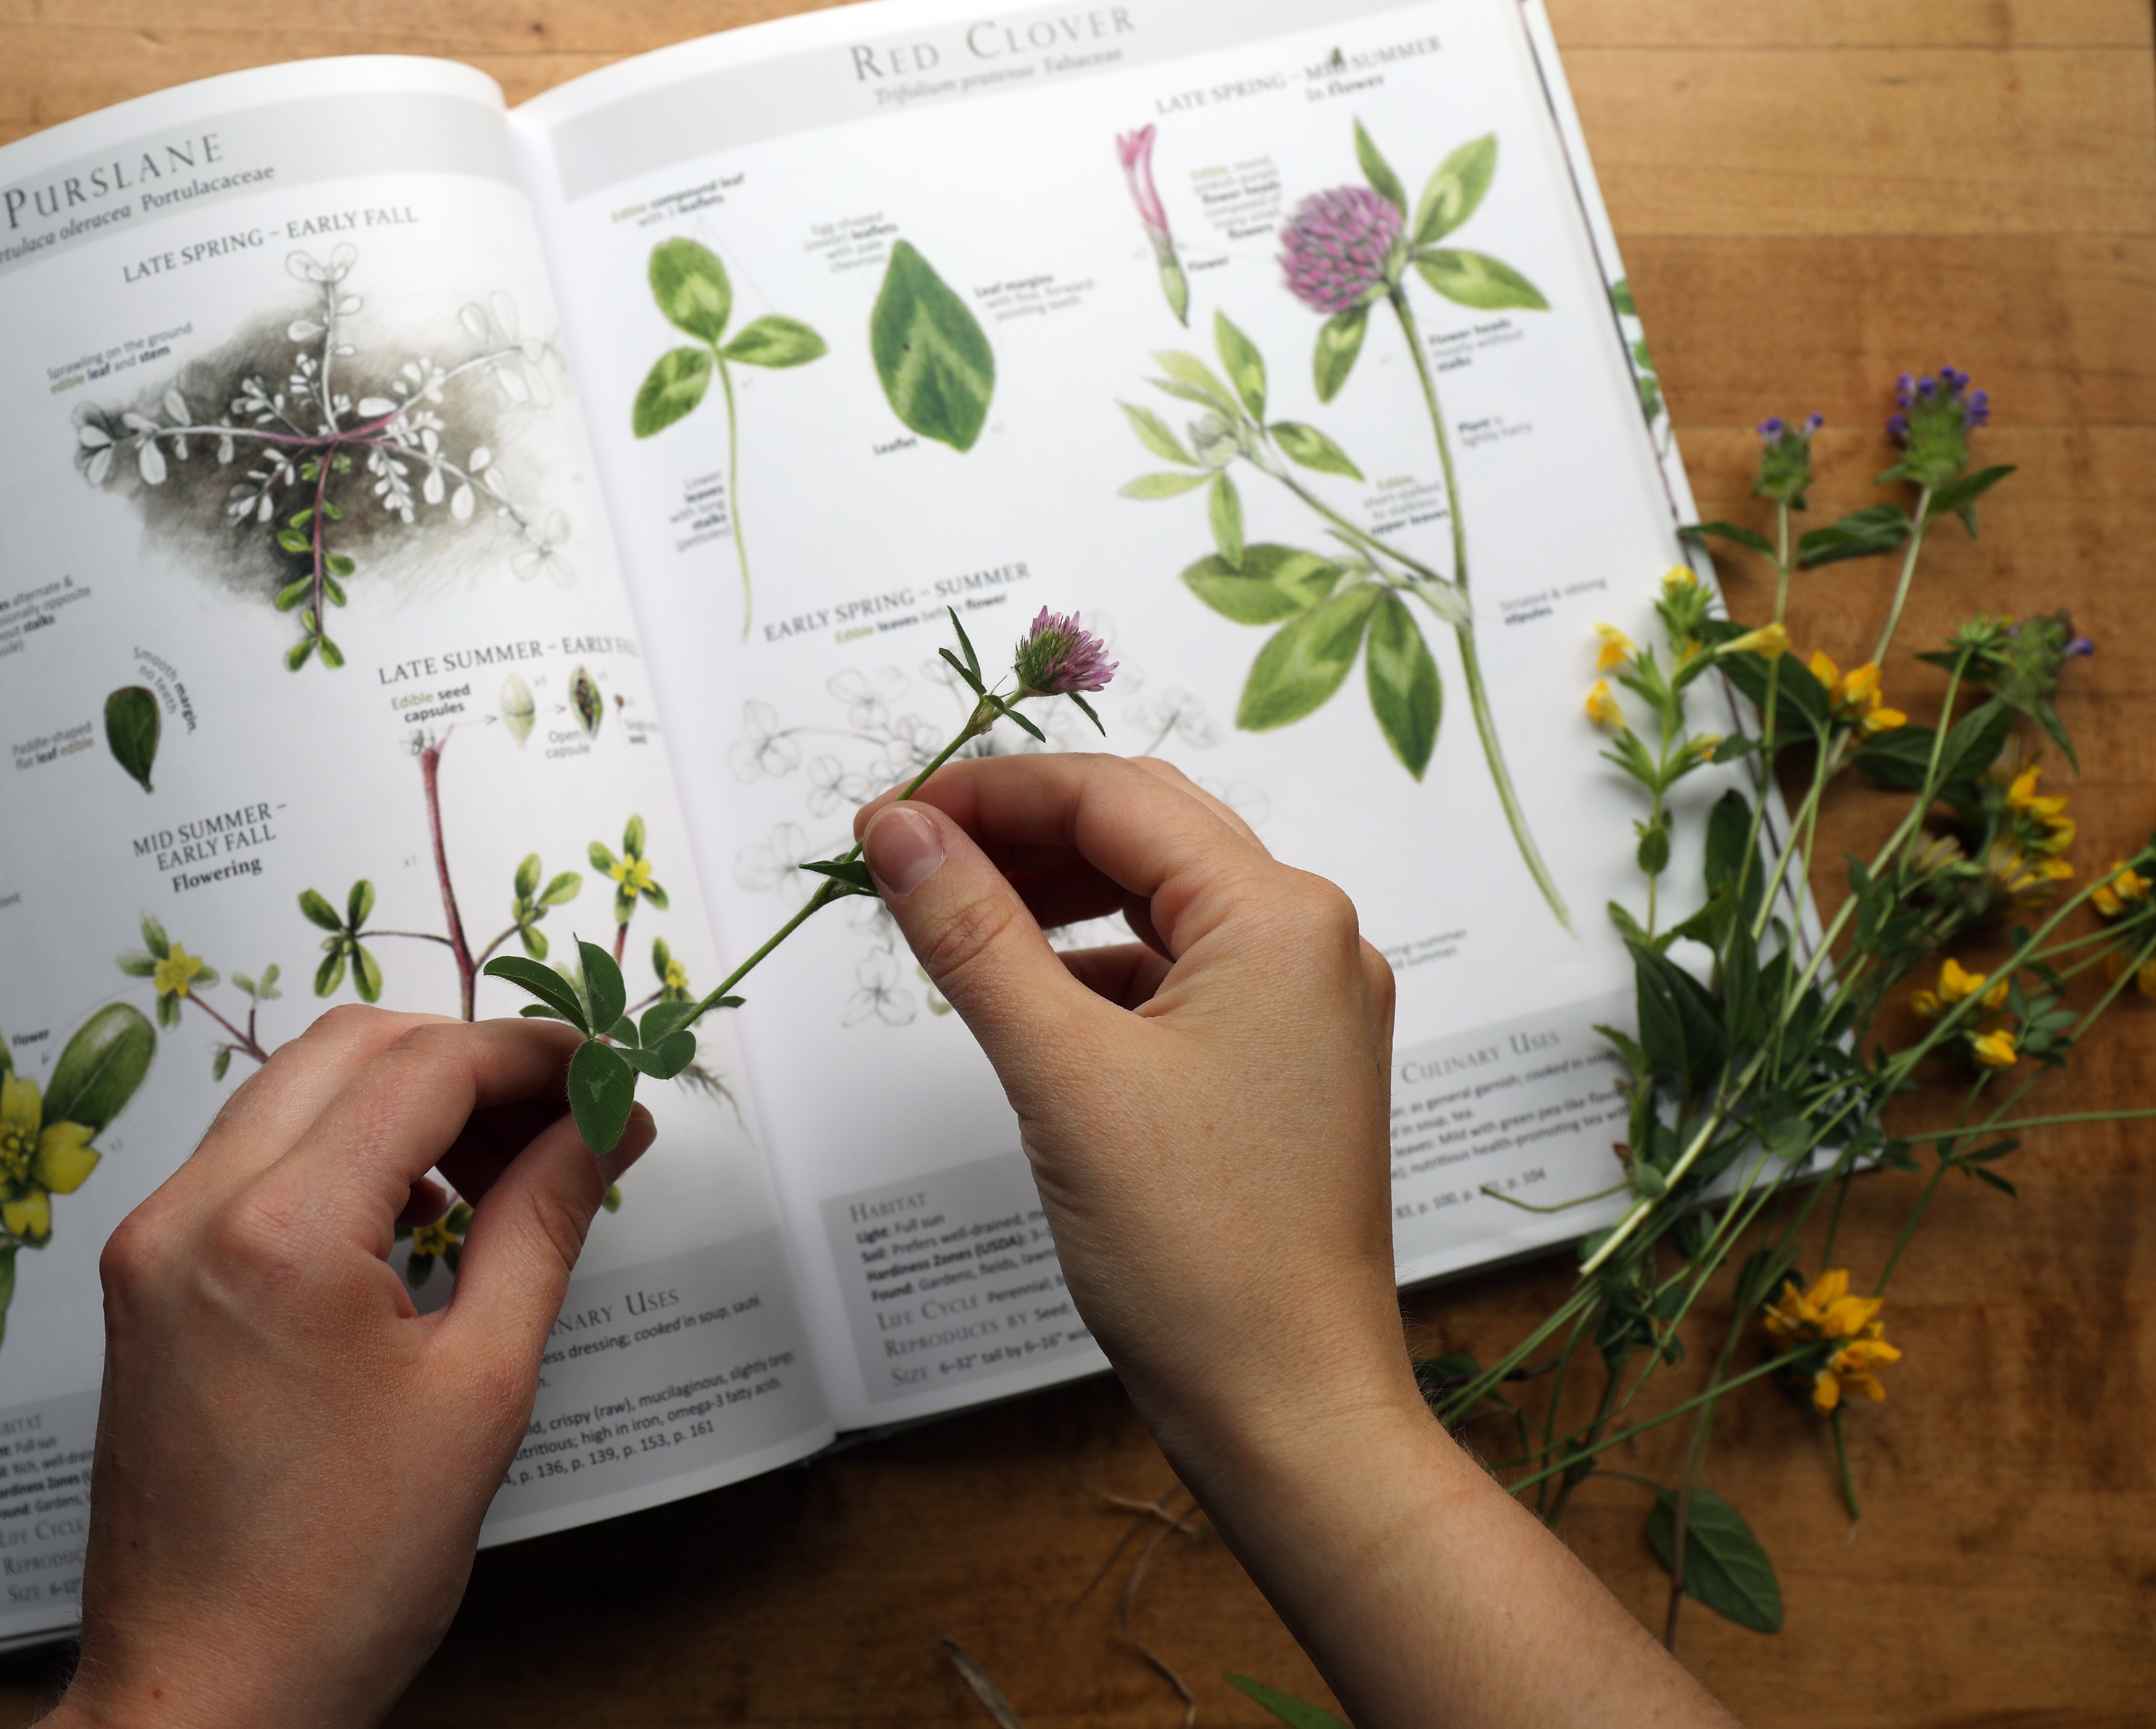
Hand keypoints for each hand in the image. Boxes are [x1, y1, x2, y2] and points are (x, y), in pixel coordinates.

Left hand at [47, 1009, 650, 1728]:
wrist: (209, 1695)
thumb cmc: (336, 1578)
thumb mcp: (483, 1387)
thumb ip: (543, 1224)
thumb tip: (601, 1127)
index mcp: (277, 1236)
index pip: (425, 1069)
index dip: (535, 1057)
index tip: (607, 1076)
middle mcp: (191, 1215)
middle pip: (352, 1047)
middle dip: (474, 1062)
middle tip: (569, 1116)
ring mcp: (154, 1244)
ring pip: (296, 1089)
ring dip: (408, 1099)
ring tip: (505, 1169)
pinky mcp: (147, 1279)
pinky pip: (252, 1157)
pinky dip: (343, 1150)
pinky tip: (416, 1214)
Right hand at [855, 753, 1412, 1465]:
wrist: (1288, 1408)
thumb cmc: (1198, 1253)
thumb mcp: (1060, 1073)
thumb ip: (971, 933)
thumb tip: (898, 829)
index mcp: (1281, 917)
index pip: (1115, 798)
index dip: (989, 792)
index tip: (886, 818)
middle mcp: (1313, 941)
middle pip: (1145, 833)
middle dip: (1020, 832)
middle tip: (905, 855)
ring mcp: (1306, 1006)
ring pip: (1160, 903)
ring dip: (1053, 898)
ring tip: (950, 918)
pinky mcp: (1284, 1066)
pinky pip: (1178, 976)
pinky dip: (1094, 969)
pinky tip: (1027, 999)